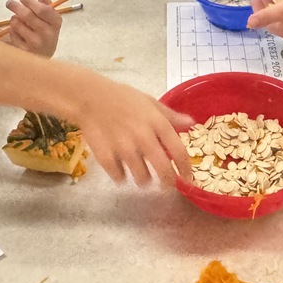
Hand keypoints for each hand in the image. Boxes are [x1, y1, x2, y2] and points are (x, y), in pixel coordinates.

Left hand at [2, 0, 60, 56]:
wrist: (44, 58)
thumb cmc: (47, 35)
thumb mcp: (51, 21)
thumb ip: (47, 7)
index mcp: (55, 23)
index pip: (42, 10)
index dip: (30, 2)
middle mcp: (47, 34)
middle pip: (27, 15)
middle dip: (16, 7)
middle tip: (9, 3)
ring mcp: (35, 43)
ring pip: (17, 24)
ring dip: (14, 19)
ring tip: (16, 19)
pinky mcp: (24, 51)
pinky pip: (12, 34)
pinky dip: (12, 30)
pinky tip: (17, 31)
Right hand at [75, 77, 193, 184]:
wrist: (90, 98)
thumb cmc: (122, 97)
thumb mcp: (150, 101)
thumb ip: (171, 115)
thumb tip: (192, 123)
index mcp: (157, 123)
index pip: (179, 151)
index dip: (185, 168)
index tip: (187, 177)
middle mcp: (143, 138)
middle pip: (163, 170)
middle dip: (168, 182)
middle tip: (167, 185)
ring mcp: (124, 150)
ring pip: (142, 178)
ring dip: (144, 180)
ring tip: (142, 176)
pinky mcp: (107, 158)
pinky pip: (120, 178)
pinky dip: (122, 176)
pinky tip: (121, 169)